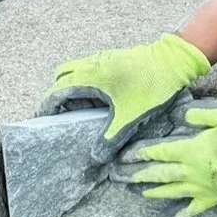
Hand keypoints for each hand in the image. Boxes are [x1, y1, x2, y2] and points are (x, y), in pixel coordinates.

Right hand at [41, 33, 210, 162]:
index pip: (56, 91)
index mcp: (90, 77)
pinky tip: (103, 102)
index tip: (42, 121)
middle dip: (60, 98)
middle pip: (62, 80)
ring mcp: (103, 59)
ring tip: (84, 113)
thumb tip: (96, 157)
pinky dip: (89, 84)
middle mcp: (92, 64)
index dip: (47, 107)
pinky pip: (92, 70)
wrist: (175, 60)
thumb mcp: (130, 117)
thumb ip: (111, 138)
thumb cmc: (152, 86)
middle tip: (65, 118)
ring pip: (77, 73)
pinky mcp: (114, 59)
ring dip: (76, 91)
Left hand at [117, 104, 216, 216]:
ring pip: (172, 191)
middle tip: (121, 178)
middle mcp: (191, 171)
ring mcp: (202, 187)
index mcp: (191, 149)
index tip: (125, 156)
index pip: (159, 152)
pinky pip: (194, 208)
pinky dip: (182, 213)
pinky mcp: (214, 197)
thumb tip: (180, 116)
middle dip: (139, 175)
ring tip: (140, 192)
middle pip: (160, 174)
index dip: (141, 153)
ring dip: (154, 192)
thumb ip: (198, 116)